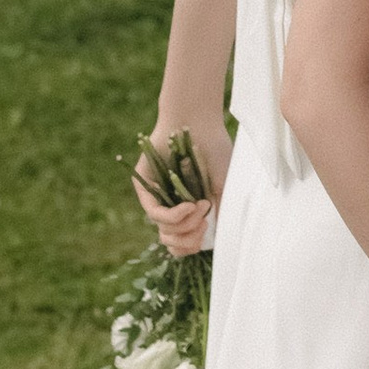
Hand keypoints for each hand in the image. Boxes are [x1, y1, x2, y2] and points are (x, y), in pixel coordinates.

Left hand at [134, 121, 226, 255]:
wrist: (198, 123)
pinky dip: (174, 215)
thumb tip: (218, 241)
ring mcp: (156, 196)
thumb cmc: (215, 149)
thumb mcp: (224, 187)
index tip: (207, 230)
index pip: (182, 242)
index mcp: (187, 208)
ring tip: (199, 207)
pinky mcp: (144, 187)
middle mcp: (169, 204)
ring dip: (186, 225)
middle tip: (204, 219)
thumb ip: (220, 213)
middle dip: (190, 239)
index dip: (192, 246)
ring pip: (163, 232)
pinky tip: (189, 206)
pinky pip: (155, 213)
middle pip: (171, 242)